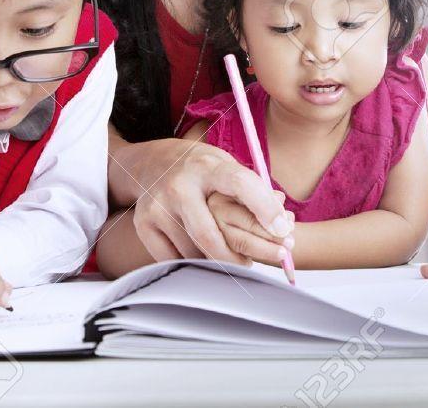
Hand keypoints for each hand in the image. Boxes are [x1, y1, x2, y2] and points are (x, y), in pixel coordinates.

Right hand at [131, 140, 291, 263]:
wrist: (150, 163)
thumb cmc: (198, 168)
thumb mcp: (224, 164)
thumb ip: (253, 189)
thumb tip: (284, 222)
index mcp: (205, 166)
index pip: (239, 184)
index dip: (264, 208)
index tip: (283, 231)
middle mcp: (178, 186)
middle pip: (211, 236)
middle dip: (244, 256)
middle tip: (266, 261)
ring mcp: (157, 207)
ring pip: (195, 253)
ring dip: (221, 262)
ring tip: (235, 257)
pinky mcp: (144, 225)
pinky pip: (175, 260)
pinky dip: (195, 263)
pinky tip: (206, 256)